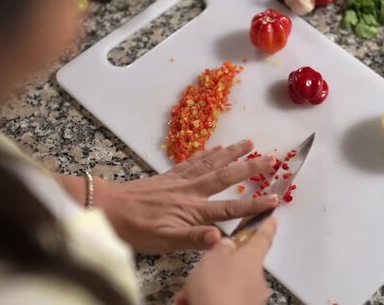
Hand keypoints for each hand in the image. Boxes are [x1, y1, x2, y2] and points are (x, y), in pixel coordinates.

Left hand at [95, 139, 278, 253]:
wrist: (108, 207)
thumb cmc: (136, 228)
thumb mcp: (165, 241)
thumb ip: (194, 238)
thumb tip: (221, 237)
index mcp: (193, 209)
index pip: (230, 208)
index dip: (253, 204)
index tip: (275, 198)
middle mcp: (191, 190)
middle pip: (226, 176)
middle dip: (250, 168)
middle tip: (271, 158)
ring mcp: (180, 180)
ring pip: (212, 163)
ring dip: (232, 153)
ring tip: (250, 143)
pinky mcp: (169, 175)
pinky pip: (193, 161)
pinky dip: (207, 153)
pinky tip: (217, 147)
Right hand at [175, 217, 277, 304]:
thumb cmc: (216, 289)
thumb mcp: (213, 257)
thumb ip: (221, 248)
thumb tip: (227, 246)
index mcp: (251, 259)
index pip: (262, 237)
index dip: (266, 226)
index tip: (273, 218)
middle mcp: (256, 279)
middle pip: (239, 266)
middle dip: (217, 269)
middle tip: (200, 274)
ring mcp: (251, 299)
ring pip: (226, 287)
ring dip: (206, 289)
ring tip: (188, 296)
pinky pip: (222, 301)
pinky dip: (207, 300)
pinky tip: (191, 303)